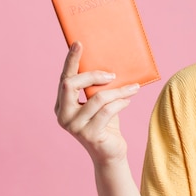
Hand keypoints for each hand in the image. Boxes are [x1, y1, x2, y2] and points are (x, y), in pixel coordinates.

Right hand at [54, 41, 139, 164]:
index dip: (71, 60)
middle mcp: (63, 114)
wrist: (111, 153)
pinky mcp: (88, 134)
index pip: (65, 77)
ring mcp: (74, 126)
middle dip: (93, 74)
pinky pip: (108, 111)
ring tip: (133, 88)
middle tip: (113, 74)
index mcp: (63, 103)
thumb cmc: (106, 123)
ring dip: (119, 90)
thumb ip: (98, 87)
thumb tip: (111, 64)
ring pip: (97, 97)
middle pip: (71, 83)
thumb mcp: (100, 102)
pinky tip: (128, 101)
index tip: (79, 43)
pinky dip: (121, 102)